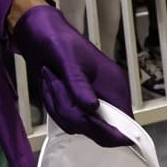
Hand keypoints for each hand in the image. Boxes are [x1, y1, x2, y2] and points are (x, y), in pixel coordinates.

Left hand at [13, 5, 132, 146]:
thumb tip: (92, 108)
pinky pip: (66, 121)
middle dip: (71, 112)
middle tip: (57, 84)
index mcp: (115, 87)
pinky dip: (54, 105)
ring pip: (77, 126)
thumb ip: (79, 84)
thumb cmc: (58, 40)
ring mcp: (91, 104)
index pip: (126, 125)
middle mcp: (107, 99)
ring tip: (52, 79)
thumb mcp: (67, 59)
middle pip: (97, 131)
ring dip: (58, 105)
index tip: (84, 119)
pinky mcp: (76, 106)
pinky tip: (50, 85)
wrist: (39, 35)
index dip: (107, 131)